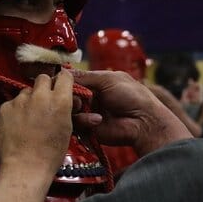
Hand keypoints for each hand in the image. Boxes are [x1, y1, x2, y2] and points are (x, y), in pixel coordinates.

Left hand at [0, 70, 73, 201]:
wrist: (25, 167)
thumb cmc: (50, 154)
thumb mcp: (66, 130)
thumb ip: (66, 110)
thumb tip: (68, 100)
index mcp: (60, 101)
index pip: (64, 76)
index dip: (63, 81)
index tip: (60, 86)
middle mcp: (40, 96)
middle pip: (43, 78)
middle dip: (44, 87)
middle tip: (44, 101)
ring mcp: (20, 100)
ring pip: (26, 91)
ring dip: (28, 100)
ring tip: (28, 118)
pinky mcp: (4, 107)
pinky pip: (12, 103)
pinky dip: (15, 111)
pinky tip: (16, 125)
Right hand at [72, 70, 191, 156]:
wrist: (144, 122)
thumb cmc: (132, 96)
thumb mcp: (109, 79)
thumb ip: (85, 76)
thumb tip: (63, 72)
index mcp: (95, 83)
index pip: (72, 80)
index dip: (64, 81)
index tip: (58, 80)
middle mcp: (90, 98)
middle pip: (66, 95)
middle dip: (69, 95)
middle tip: (76, 97)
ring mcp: (88, 113)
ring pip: (68, 110)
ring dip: (75, 107)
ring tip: (84, 107)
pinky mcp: (88, 129)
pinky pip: (75, 124)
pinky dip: (83, 120)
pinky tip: (96, 120)